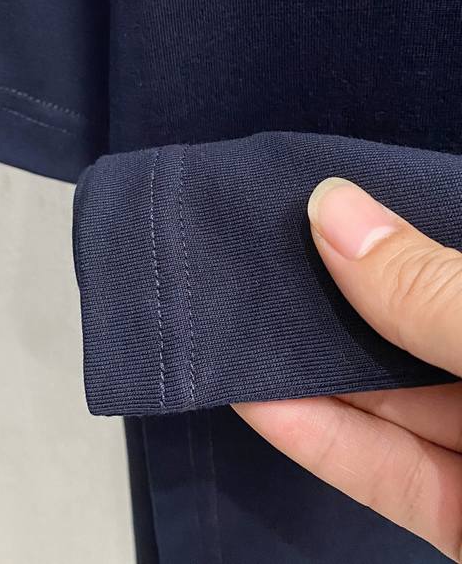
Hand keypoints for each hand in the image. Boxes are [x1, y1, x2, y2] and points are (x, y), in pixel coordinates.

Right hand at [233, 177, 461, 560]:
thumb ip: (432, 289)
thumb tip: (333, 207)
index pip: (449, 253)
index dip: (385, 225)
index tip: (306, 196)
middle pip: (413, 326)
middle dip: (332, 295)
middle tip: (250, 254)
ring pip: (392, 401)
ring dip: (308, 369)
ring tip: (231, 319)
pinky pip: (389, 474)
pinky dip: (322, 440)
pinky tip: (259, 400)